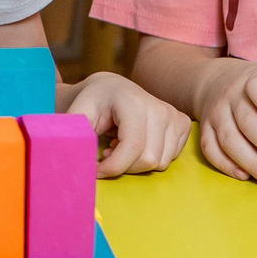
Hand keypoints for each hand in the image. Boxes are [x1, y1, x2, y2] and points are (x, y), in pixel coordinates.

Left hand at [65, 71, 188, 175]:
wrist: (111, 89)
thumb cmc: (92, 103)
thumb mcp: (77, 114)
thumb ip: (75, 136)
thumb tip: (74, 161)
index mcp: (133, 102)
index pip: (132, 147)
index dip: (112, 166)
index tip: (95, 168)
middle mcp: (159, 107)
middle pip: (148, 160)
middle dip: (124, 166)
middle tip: (107, 152)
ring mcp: (174, 115)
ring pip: (160, 163)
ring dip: (136, 163)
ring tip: (120, 145)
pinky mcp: (182, 124)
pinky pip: (170, 159)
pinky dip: (150, 158)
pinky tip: (136, 144)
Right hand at [193, 59, 256, 188]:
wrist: (217, 81)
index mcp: (254, 80)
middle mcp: (231, 96)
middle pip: (247, 122)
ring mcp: (216, 113)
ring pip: (229, 140)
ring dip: (252, 163)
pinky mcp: (205, 129)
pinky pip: (210, 149)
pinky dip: (226, 165)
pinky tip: (245, 176)